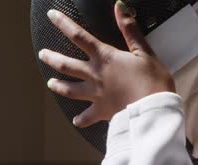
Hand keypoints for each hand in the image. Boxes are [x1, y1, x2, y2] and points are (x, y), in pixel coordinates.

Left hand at [38, 1, 174, 127]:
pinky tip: (76, 121)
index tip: (52, 16)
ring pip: (70, 90)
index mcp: (105, 58)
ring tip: (50, 83)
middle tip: (43, 54)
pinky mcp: (103, 111)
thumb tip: (120, 7)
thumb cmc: (153, 81)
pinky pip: (87, 117)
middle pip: (66, 65)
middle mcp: (95, 75)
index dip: (63, 24)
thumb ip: (130, 30)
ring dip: (58, 86)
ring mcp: (97, 95)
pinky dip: (81, 120)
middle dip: (52, 58)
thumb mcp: (144, 52)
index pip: (79, 36)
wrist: (154, 109)